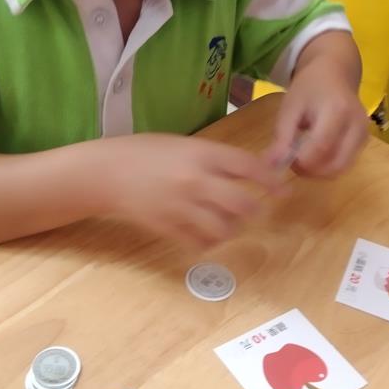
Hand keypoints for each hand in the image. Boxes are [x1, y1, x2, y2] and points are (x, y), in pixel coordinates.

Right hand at [103, 134, 283, 247]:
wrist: (107, 172)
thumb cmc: (147, 153)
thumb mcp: (184, 144)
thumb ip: (215, 158)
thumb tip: (251, 170)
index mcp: (201, 153)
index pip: (248, 167)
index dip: (270, 180)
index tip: (282, 190)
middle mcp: (195, 180)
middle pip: (242, 203)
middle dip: (254, 209)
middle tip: (254, 210)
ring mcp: (181, 206)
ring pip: (224, 228)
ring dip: (232, 228)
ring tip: (227, 223)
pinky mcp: (168, 227)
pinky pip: (200, 243)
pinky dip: (209, 242)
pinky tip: (205, 234)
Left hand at [268, 33, 368, 177]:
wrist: (334, 71)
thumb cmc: (309, 87)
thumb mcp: (290, 107)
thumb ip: (282, 137)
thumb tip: (272, 166)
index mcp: (337, 110)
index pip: (321, 147)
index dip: (301, 161)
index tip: (284, 159)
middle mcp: (356, 124)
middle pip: (335, 164)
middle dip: (311, 171)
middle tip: (292, 162)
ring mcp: (364, 134)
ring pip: (341, 168)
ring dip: (319, 172)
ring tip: (303, 157)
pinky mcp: (365, 140)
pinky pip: (346, 163)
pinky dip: (328, 166)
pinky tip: (315, 154)